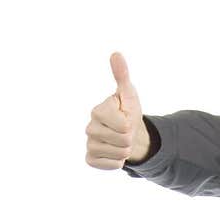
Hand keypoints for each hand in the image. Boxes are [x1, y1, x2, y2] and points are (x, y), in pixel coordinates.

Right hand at [84, 51, 149, 168]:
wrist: (126, 134)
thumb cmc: (127, 112)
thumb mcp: (128, 94)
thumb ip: (122, 76)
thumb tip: (116, 54)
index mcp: (98, 111)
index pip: (124, 125)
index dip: (131, 123)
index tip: (125, 117)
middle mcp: (89, 127)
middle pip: (124, 140)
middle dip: (130, 137)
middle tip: (125, 131)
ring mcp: (89, 144)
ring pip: (120, 154)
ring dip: (125, 149)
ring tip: (120, 141)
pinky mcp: (90, 159)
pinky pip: (112, 165)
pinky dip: (118, 161)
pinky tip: (114, 152)